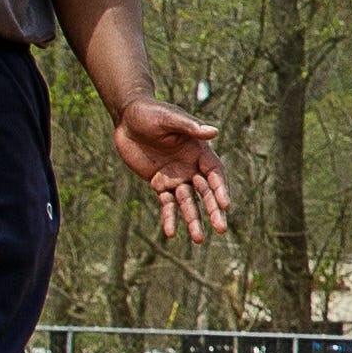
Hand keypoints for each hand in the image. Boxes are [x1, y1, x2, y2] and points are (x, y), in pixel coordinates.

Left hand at [109, 90, 234, 243]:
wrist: (127, 118)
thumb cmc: (151, 112)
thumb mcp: (169, 118)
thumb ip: (189, 127)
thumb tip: (213, 132)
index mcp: (199, 150)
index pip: (214, 174)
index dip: (220, 189)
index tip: (224, 205)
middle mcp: (191, 166)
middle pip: (205, 192)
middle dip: (213, 211)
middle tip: (221, 229)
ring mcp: (175, 176)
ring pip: (188, 202)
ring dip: (193, 220)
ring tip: (198, 239)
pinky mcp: (159, 183)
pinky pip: (166, 204)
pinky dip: (169, 217)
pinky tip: (170, 233)